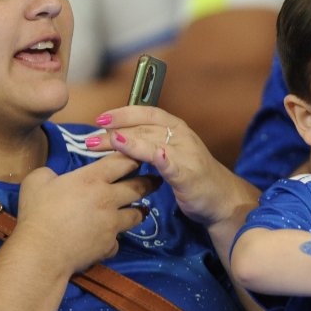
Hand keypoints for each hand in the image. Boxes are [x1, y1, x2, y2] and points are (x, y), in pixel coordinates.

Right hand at [14, 153, 156, 275]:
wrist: (41, 252)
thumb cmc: (37, 213)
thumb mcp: (36, 181)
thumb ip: (50, 173)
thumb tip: (54, 177)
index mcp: (92, 179)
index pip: (122, 162)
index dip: (134, 157)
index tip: (141, 155)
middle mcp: (108, 198)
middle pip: (139, 187)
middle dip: (150, 182)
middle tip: (155, 180)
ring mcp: (112, 223)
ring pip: (136, 214)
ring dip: (139, 211)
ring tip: (141, 210)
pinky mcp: (109, 244)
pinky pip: (117, 241)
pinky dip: (113, 240)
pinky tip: (108, 240)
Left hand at [92, 106, 244, 227]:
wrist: (221, 198)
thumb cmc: (191, 174)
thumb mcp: (170, 152)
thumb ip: (148, 142)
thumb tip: (114, 135)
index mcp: (175, 127)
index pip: (146, 112)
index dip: (122, 113)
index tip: (99, 119)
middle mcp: (181, 136)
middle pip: (144, 128)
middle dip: (115, 131)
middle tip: (90, 139)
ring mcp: (186, 154)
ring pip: (154, 143)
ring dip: (130, 142)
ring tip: (109, 141)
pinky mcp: (189, 174)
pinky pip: (172, 164)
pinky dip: (161, 158)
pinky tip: (152, 155)